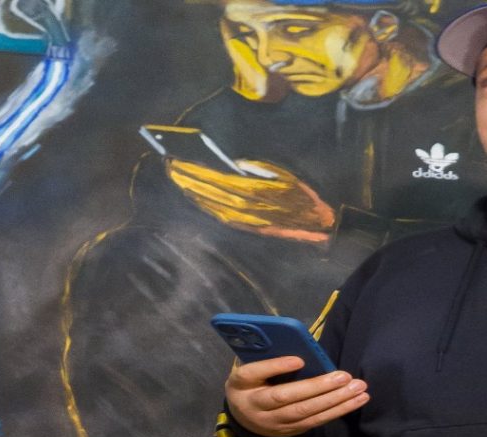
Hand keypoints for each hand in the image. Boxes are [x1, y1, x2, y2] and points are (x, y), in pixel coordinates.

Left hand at [166, 159, 335, 242]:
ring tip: (178, 179)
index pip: (217, 177)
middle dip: (189, 179)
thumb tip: (235, 164)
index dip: (196, 169)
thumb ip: (258, 169)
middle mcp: (247, 206)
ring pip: (212, 203)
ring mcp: (245, 218)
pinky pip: (220, 215)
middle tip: (171, 167)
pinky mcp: (246, 227)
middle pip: (210, 190)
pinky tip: (195, 196)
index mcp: (256, 189)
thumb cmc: (301, 196)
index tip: (180, 159)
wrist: (315, 224)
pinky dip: (205, 205)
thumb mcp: (284, 176)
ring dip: (193, 191)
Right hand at [225, 356, 369, 436]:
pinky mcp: (291, 430)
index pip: (253, 374)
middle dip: (318, 387)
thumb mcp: (250, 370)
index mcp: (240, 384)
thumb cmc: (252, 383)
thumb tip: (300, 345)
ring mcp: (274, 423)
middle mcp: (256, 406)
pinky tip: (357, 399)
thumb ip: (267, 358)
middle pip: (287, 398)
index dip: (275, 367)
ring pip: (306, 413)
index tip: (299, 359)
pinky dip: (339, 410)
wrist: (244, 419)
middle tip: (344, 376)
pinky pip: (316, 421)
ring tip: (358, 388)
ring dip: (336, 401)